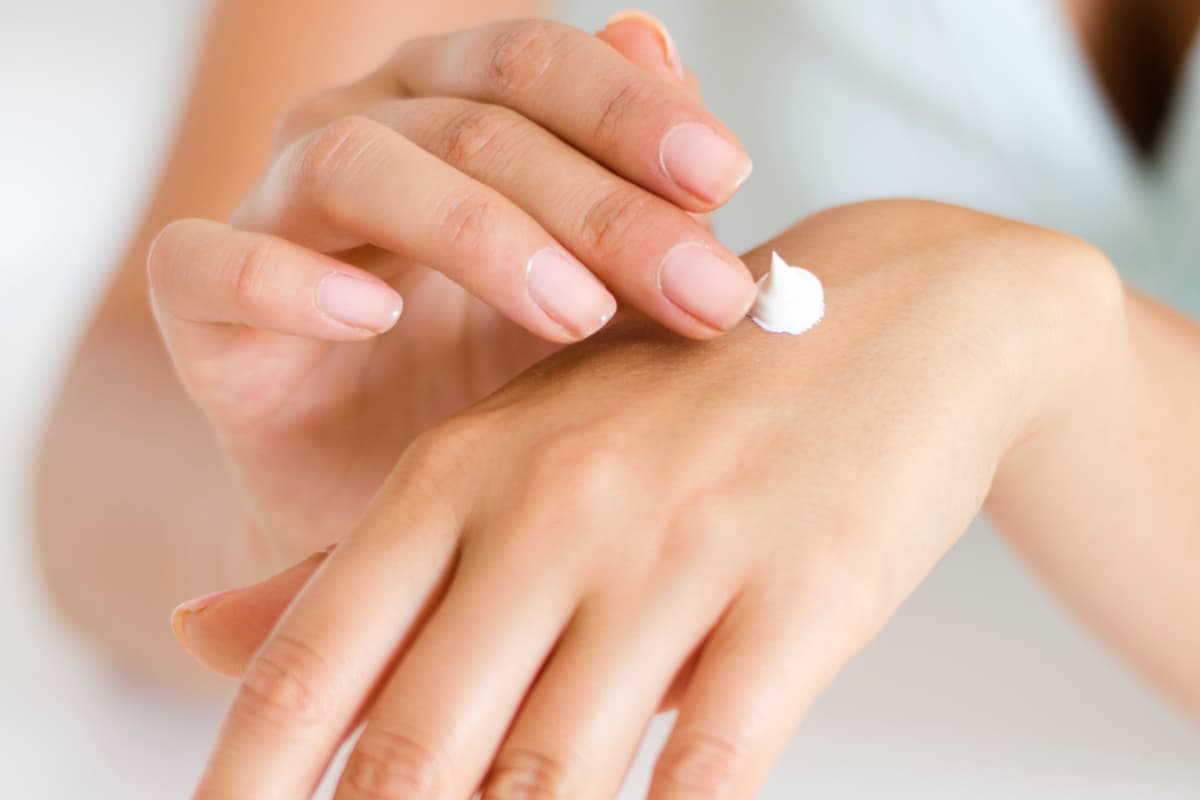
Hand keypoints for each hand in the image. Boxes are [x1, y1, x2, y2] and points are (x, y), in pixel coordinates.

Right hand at [146, 14, 754, 565]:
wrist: (393, 504)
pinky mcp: (199, 301)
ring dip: (477, 232)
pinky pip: (213, 262)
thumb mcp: (598, 294)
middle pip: (472, 120)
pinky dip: (292, 279)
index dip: (630, 112)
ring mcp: (273, 208)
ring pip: (356, 163)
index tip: (724, 180)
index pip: (534, 63)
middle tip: (697, 291)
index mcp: (451, 108)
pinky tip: (376, 317)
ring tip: (572, 313)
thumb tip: (658, 44)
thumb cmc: (495, 386)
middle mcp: (360, 131)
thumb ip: (631, 185)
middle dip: (597, 205)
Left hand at [183, 200, 1122, 797]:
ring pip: (550, 774)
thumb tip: (199, 637)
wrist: (893, 315)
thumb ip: (364, 558)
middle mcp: (552, 507)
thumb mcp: (514, 448)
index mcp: (462, 470)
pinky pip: (707, 767)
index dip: (245, 781)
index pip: (315, 658)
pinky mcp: (801, 594)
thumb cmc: (681, 400)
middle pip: (415, 742)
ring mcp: (678, 550)